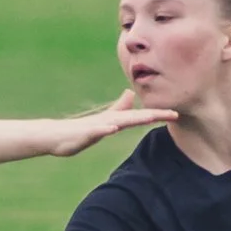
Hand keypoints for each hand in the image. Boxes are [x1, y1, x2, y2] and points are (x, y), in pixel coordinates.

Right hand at [47, 90, 177, 156]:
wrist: (54, 136)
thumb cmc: (79, 131)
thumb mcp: (103, 121)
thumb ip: (117, 109)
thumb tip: (130, 94)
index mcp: (114, 121)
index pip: (140, 117)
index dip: (157, 114)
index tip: (176, 114)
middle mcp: (109, 121)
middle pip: (135, 117)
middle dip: (154, 115)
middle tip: (174, 114)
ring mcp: (97, 126)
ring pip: (118, 121)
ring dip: (133, 119)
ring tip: (149, 117)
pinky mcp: (85, 133)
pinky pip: (96, 131)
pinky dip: (105, 129)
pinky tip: (113, 128)